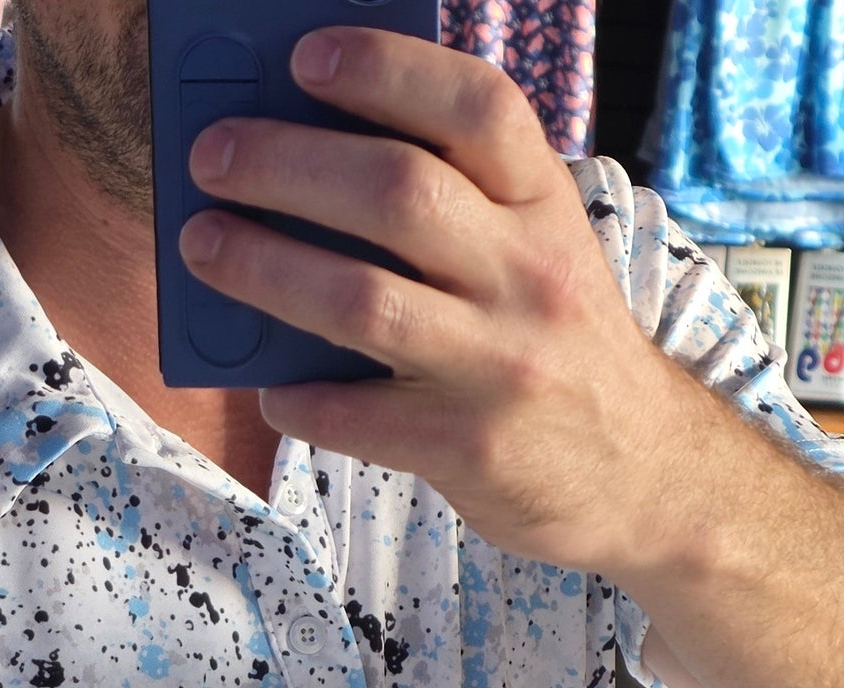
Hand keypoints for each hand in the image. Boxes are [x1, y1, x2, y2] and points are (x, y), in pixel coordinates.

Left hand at [178, 28, 698, 579]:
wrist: (639, 474)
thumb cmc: (558, 348)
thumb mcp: (539, 255)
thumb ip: (460, 210)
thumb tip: (311, 166)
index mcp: (547, 207)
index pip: (476, 108)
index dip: (385, 71)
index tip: (305, 57)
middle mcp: (531, 276)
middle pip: (396, 192)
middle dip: (286, 163)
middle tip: (213, 156)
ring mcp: (499, 365)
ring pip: (361, 302)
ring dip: (263, 267)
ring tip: (204, 247)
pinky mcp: (466, 446)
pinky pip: (353, 415)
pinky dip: (296, 397)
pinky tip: (269, 386)